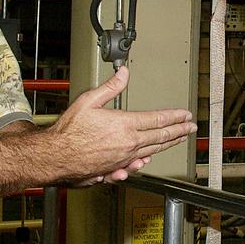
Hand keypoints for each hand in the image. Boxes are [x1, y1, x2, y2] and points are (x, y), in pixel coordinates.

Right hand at [50, 67, 194, 183]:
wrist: (54, 158)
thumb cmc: (67, 132)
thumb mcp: (88, 101)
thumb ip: (109, 88)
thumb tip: (123, 73)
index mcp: (124, 125)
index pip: (158, 119)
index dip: (175, 116)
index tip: (186, 115)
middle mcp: (128, 144)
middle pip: (161, 137)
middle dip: (179, 131)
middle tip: (191, 128)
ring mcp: (123, 159)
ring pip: (152, 151)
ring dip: (168, 144)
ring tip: (179, 139)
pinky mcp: (115, 170)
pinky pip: (137, 164)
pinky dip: (146, 159)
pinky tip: (150, 158)